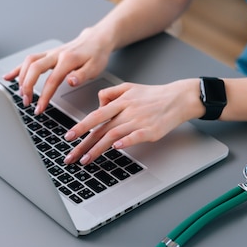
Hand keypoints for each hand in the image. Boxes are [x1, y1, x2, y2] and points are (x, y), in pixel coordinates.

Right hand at [4, 28, 112, 113]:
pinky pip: (29, 60)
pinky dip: (18, 68)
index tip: (39, 109)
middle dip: (28, 86)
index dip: (44, 96)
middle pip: (34, 68)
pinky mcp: (47, 54)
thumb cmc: (96, 55)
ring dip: (22, 78)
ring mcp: (50, 53)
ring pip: (29, 62)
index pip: (52, 80)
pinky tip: (9, 77)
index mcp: (67, 59)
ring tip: (21, 94)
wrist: (96, 40)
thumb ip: (82, 76)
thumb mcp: (95, 67)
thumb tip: (70, 81)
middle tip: (26, 102)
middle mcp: (56, 54)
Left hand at [63, 79, 203, 164]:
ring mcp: (138, 120)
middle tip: (71, 156)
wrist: (178, 98)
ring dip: (97, 149)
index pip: (96, 115)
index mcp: (121, 101)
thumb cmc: (154, 95)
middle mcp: (127, 110)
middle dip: (83, 144)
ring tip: (86, 160)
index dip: (80, 127)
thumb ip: (111, 93)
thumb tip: (99, 103)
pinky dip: (125, 142)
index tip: (68, 137)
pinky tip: (116, 149)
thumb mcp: (129, 87)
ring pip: (113, 134)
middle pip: (100, 128)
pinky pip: (135, 136)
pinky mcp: (150, 130)